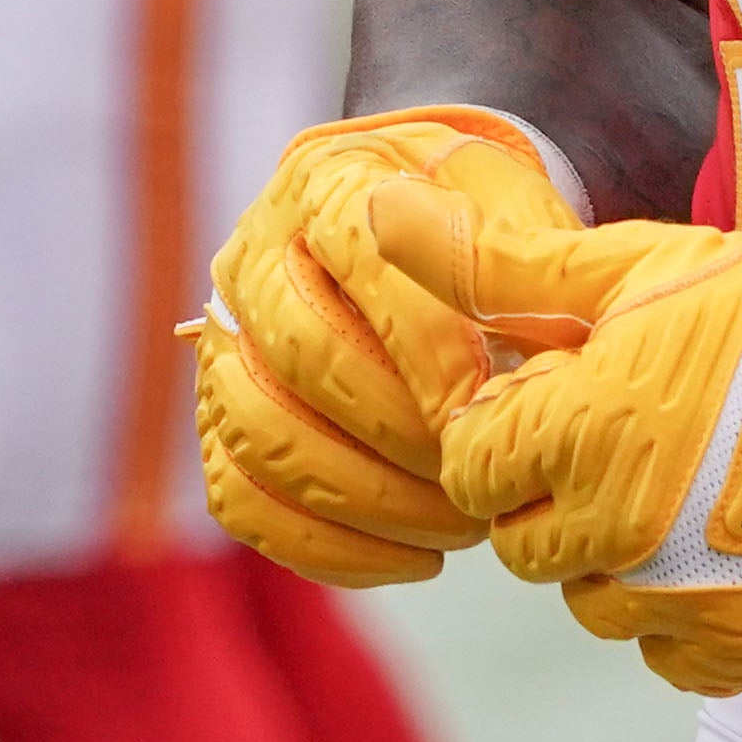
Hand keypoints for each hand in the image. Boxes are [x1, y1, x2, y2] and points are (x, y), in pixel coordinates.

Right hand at [193, 107, 581, 585]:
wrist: (436, 230)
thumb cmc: (489, 224)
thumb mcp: (516, 210)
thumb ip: (519, 265)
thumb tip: (522, 357)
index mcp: (327, 182)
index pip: (360, 263)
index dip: (426, 348)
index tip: (488, 409)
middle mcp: (253, 254)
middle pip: (301, 357)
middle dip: (399, 434)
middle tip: (476, 477)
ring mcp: (223, 340)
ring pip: (261, 434)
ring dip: (366, 500)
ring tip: (457, 526)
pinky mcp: (219, 419)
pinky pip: (242, 499)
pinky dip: (323, 546)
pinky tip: (411, 559)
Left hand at [423, 204, 741, 695]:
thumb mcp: (636, 266)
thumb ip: (498, 264)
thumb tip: (382, 211)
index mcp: (584, 436)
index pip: (474, 466)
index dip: (512, 424)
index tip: (568, 390)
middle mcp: (623, 533)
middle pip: (526, 544)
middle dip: (555, 491)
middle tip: (630, 432)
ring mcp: (690, 599)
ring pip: (596, 603)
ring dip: (617, 555)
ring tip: (685, 481)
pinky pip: (673, 655)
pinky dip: (685, 613)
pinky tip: (726, 541)